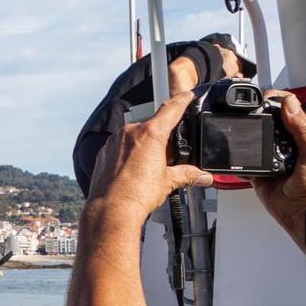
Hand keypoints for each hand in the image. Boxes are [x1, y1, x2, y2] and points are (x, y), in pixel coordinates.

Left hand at [86, 92, 212, 221]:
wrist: (112, 210)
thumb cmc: (136, 195)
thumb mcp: (168, 182)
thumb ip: (187, 174)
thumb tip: (202, 176)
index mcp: (150, 134)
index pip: (171, 109)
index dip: (182, 100)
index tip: (187, 95)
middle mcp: (130, 132)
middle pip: (152, 125)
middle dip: (162, 137)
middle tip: (168, 156)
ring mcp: (115, 141)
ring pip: (135, 135)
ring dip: (144, 145)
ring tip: (149, 168)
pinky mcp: (104, 152)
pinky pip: (120, 146)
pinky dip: (129, 153)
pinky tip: (133, 171)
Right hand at [250, 91, 305, 231]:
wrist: (304, 215)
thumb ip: (303, 129)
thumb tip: (290, 104)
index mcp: (301, 133)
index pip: (288, 107)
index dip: (275, 98)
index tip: (263, 97)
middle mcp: (285, 142)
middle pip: (267, 118)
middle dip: (256, 111)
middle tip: (245, 109)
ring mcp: (270, 155)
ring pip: (253, 136)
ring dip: (245, 131)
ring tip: (237, 124)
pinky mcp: (257, 170)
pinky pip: (243, 158)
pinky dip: (237, 155)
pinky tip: (234, 149)